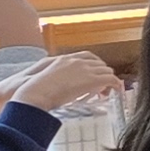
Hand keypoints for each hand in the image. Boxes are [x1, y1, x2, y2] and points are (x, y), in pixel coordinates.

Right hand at [0, 51, 116, 115]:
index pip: (87, 56)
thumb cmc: (33, 90)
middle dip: (102, 74)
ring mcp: (84, 69)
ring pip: (106, 71)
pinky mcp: (91, 79)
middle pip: (99, 64)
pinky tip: (116, 92)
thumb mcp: (43, 79)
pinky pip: (110, 80)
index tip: (96, 74)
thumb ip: (52, 80)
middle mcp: (76, 61)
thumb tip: (52, 89)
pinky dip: (116, 85)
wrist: (34, 93)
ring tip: (107, 92)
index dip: (95, 66)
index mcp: (64, 59)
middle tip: (102, 87)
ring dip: (109, 81)